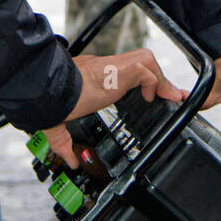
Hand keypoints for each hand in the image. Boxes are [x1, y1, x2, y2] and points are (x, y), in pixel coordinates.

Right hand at [43, 49, 185, 168]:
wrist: (47, 91)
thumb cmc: (51, 102)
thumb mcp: (60, 123)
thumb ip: (64, 142)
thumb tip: (69, 161)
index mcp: (95, 78)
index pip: (125, 74)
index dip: (144, 84)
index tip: (154, 97)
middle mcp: (105, 68)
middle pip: (141, 61)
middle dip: (160, 79)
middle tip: (174, 97)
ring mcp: (113, 67)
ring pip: (146, 60)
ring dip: (158, 79)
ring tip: (166, 97)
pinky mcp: (118, 70)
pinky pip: (145, 70)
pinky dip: (153, 83)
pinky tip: (151, 97)